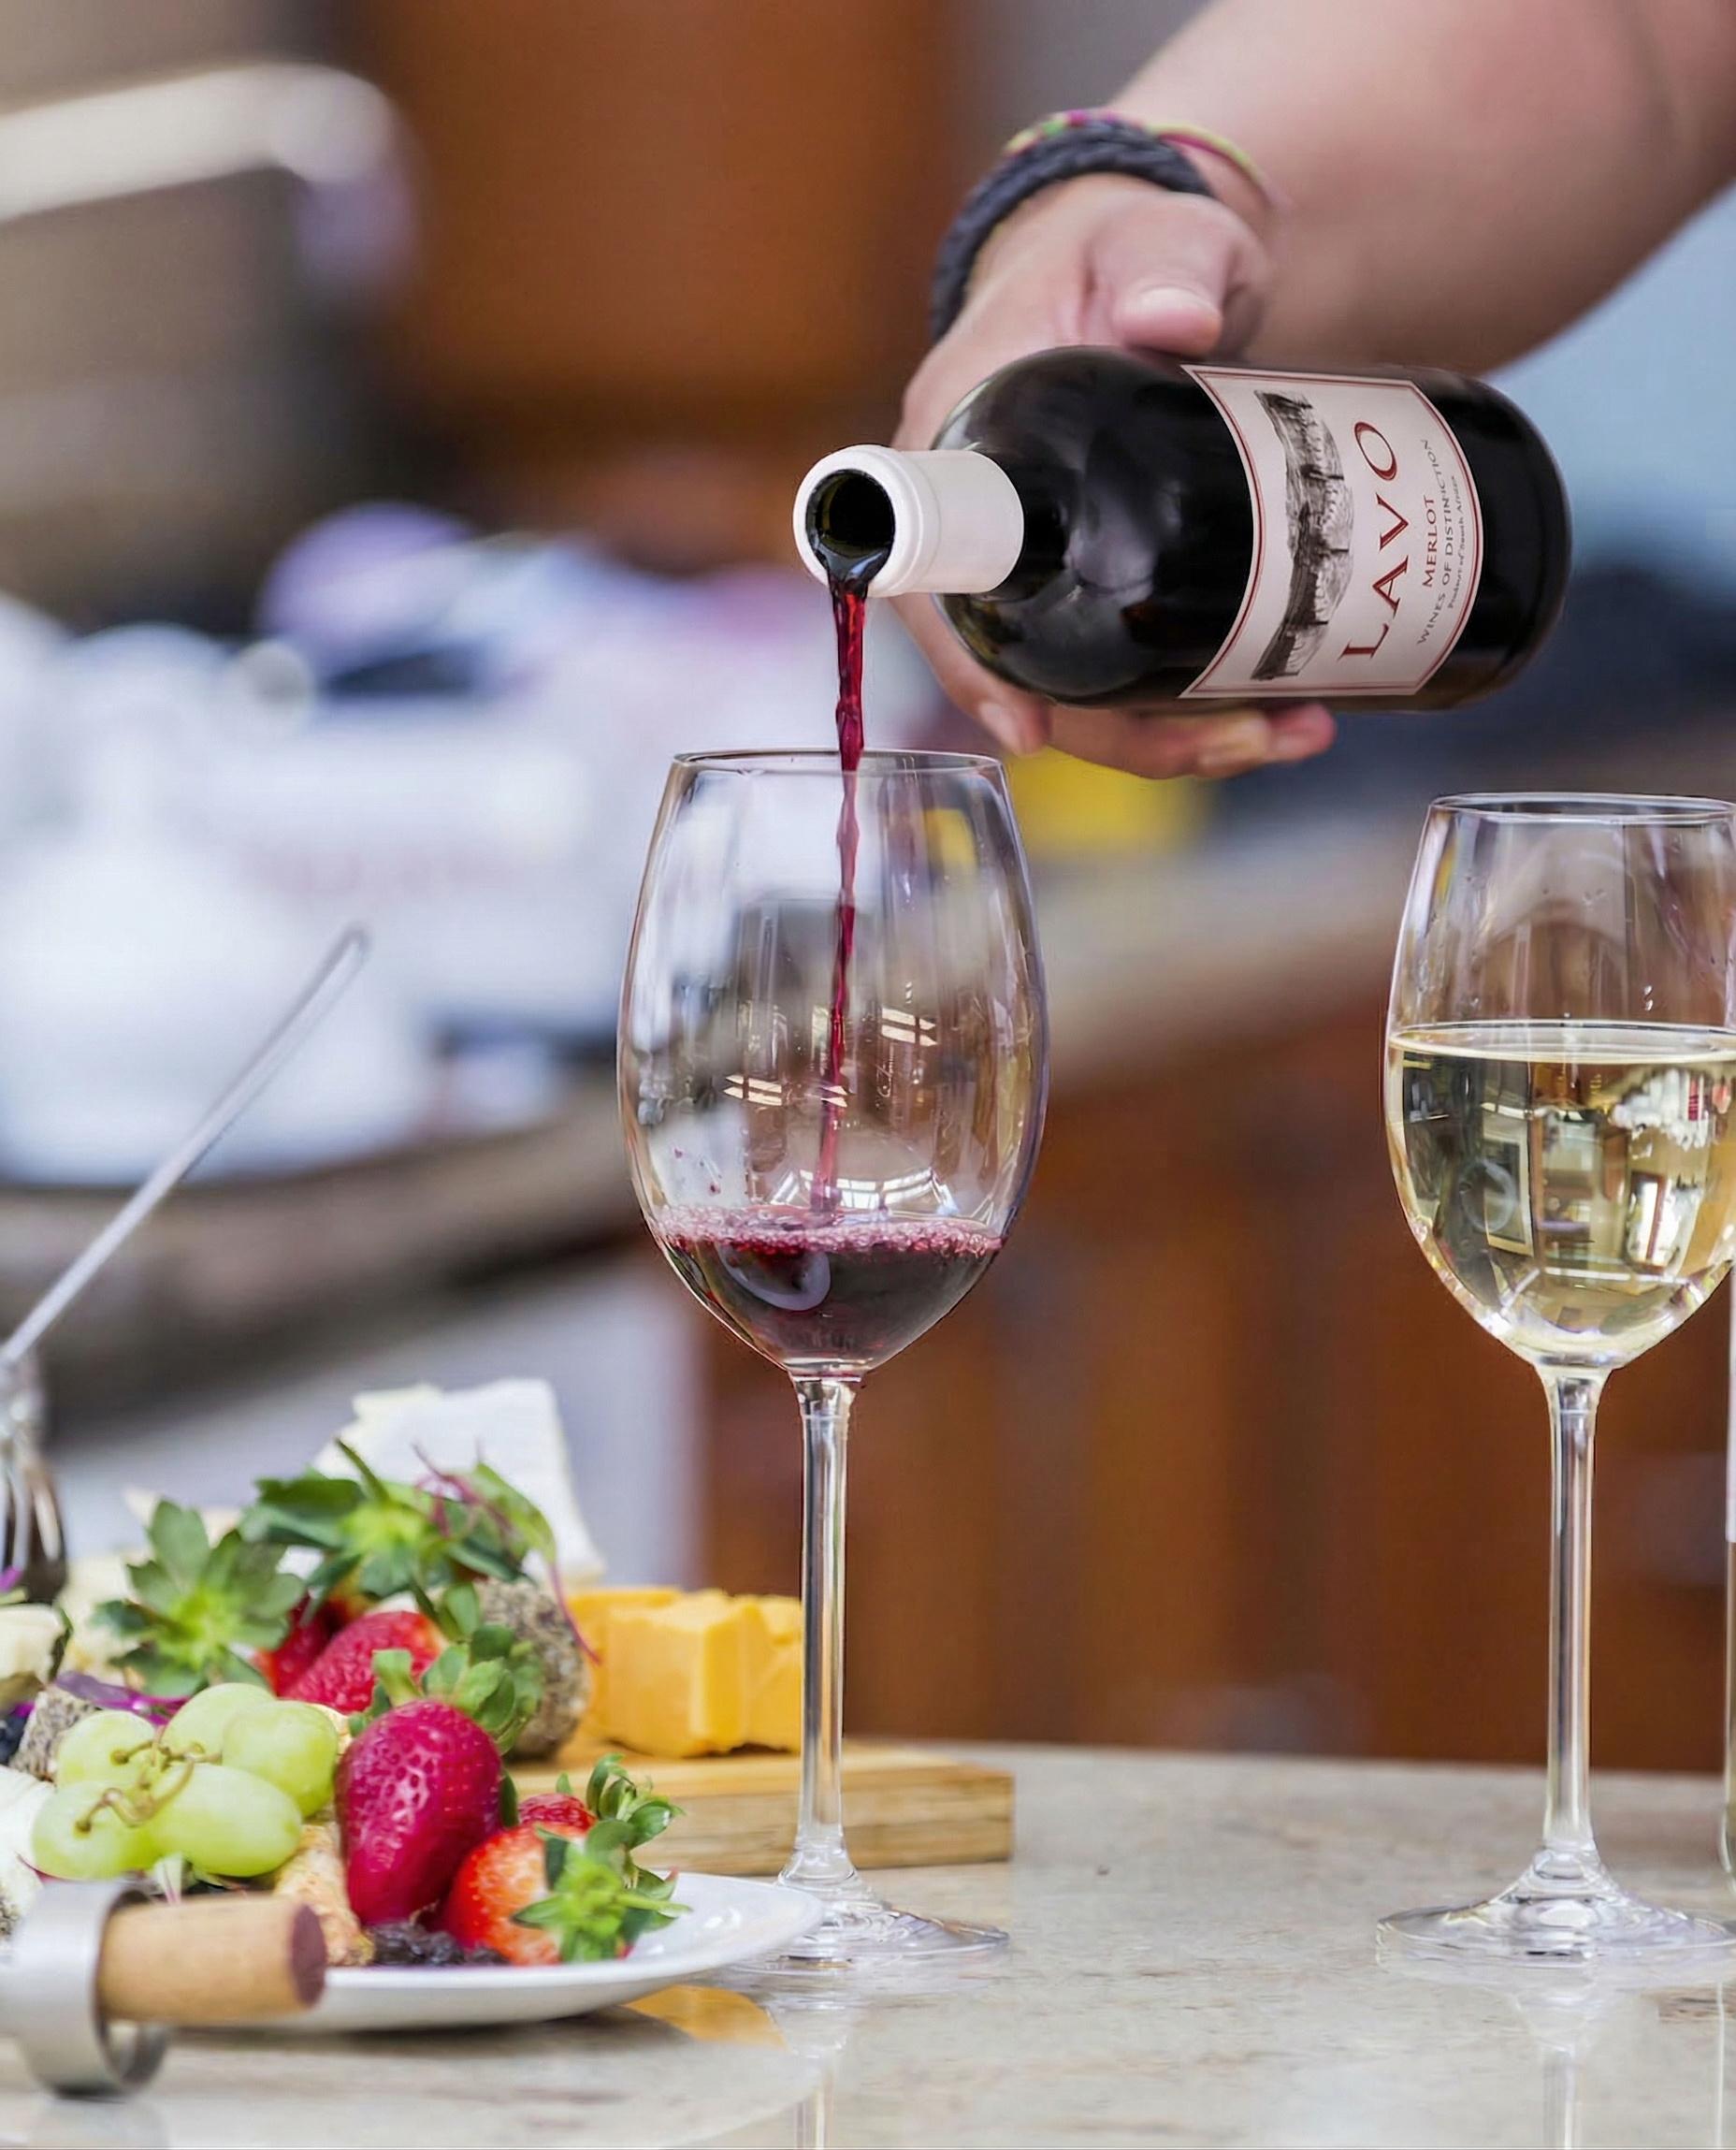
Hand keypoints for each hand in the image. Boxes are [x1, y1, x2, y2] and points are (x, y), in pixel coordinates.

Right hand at [893, 173, 1334, 779]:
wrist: (1163, 270)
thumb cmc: (1132, 248)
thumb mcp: (1151, 241)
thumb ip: (1166, 262)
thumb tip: (1176, 316)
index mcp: (957, 440)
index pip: (931, 581)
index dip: (971, 663)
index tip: (1032, 725)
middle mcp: (988, 525)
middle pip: (1021, 669)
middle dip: (1129, 731)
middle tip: (1243, 734)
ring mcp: (1044, 566)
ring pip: (1086, 691)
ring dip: (1181, 733)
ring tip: (1297, 730)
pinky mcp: (1097, 585)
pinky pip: (1128, 672)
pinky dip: (1198, 702)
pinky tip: (1287, 712)